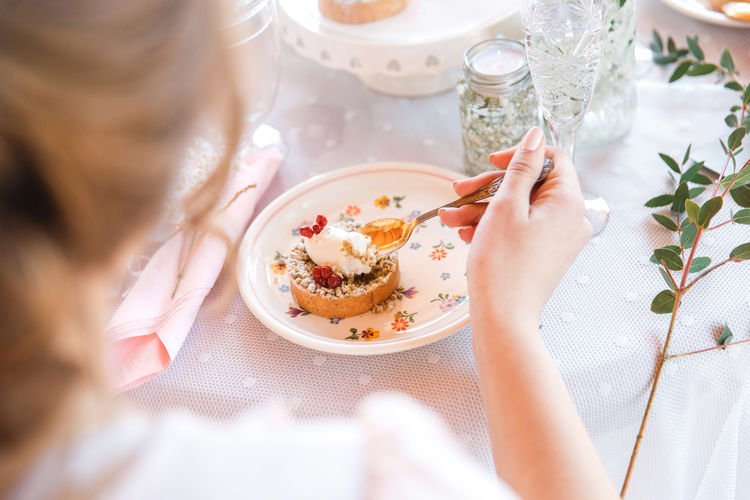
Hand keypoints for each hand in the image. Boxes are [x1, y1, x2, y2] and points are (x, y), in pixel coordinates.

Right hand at [440, 127, 591, 329]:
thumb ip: (522, 166)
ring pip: (520, 210)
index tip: (490, 161)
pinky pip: (520, 231)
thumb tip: (536, 135)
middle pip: (530, 186)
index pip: (552, 159)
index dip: (520, 156)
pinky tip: (466, 235)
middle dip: (489, 188)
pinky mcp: (544, 257)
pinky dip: (493, 228)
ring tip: (450, 219)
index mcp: (568, 202)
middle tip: (457, 191)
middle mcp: (570, 220)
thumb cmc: (503, 262)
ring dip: (483, 210)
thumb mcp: (506, 205)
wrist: (503, 318)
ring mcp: (558, 241)